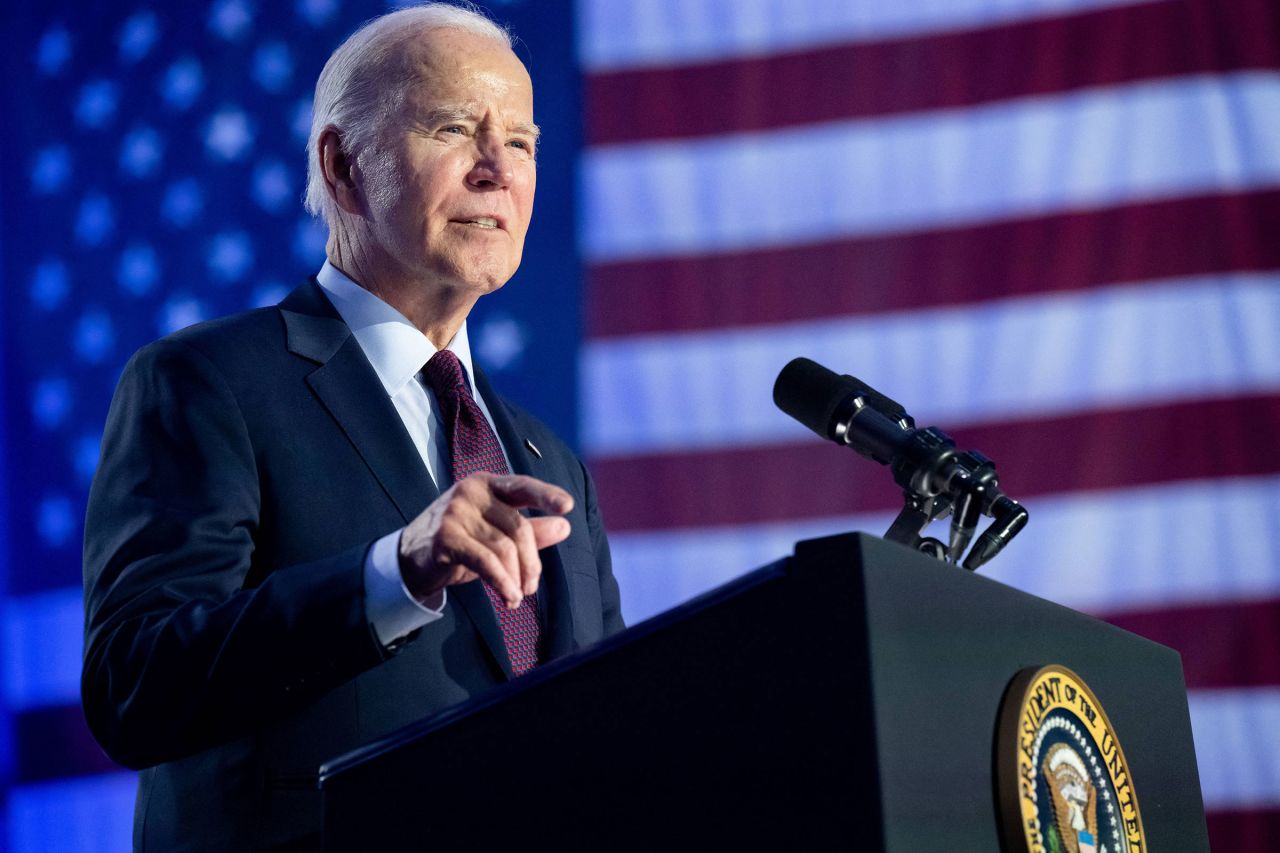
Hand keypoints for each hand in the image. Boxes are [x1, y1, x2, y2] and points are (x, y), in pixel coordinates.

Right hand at [398, 473, 572, 608]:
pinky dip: (501, 581)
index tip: (567, 506)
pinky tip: (508, 596)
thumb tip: (565, 526)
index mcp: (488, 484)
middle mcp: (471, 492)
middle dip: (530, 562)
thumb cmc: (460, 542)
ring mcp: (456, 512)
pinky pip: (485, 561)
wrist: (410, 559)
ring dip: (515, 579)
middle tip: (530, 587)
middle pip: (518, 527)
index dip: (546, 495)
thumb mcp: (496, 534)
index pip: (522, 486)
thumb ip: (531, 529)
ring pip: (504, 548)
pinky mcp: (445, 537)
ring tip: (516, 597)